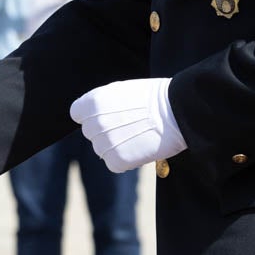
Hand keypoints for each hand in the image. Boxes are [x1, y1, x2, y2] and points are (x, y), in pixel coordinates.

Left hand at [70, 78, 186, 172]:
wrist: (176, 110)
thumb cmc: (152, 97)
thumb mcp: (119, 90)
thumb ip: (100, 104)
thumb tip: (90, 116)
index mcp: (92, 102)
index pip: (77, 114)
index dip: (92, 115)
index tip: (108, 115)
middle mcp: (94, 123)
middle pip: (90, 133)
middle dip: (106, 132)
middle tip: (129, 126)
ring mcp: (105, 142)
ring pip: (102, 150)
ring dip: (116, 146)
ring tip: (137, 136)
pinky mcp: (118, 160)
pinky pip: (114, 164)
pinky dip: (125, 160)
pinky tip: (140, 148)